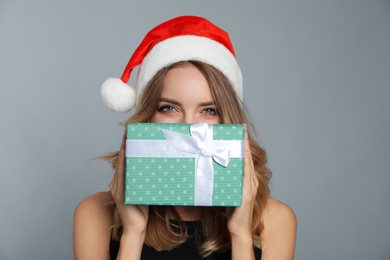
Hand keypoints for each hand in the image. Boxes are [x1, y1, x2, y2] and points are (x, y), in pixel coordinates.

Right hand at [109, 131, 148, 235]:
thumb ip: (146, 179)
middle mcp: (116, 183)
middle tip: (129, 131)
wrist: (137, 228)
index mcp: (121, 182)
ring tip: (127, 138)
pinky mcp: (120, 193)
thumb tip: (157, 166)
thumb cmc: (142, 210)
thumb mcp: (145, 189)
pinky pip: (121, 175)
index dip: (126, 146)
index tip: (131, 133)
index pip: (124, 160)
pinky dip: (123, 164)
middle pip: (121, 160)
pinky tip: (126, 154)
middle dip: (124, 144)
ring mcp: (117, 188)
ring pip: (120, 165)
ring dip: (123, 150)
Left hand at [227, 125, 258, 239]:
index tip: (241, 130)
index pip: (245, 158)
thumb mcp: (227, 191)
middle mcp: (251, 181)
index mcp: (247, 180)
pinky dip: (245, 165)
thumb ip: (225, 180)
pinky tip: (243, 156)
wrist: (237, 229)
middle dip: (245, 142)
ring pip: (248, 164)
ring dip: (245, 150)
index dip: (244, 143)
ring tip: (242, 137)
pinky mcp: (247, 194)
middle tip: (242, 128)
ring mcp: (250, 187)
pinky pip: (246, 176)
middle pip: (248, 157)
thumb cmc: (232, 212)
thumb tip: (212, 168)